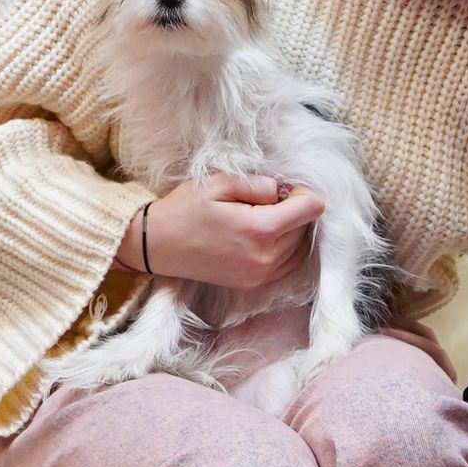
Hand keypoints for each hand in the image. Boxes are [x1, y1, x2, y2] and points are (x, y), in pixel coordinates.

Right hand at [114, 172, 323, 288]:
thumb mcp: (218, 182)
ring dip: (289, 230)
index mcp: (260, 230)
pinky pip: (287, 264)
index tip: (283, 189)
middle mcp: (265, 257)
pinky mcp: (253, 284)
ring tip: (260, 218)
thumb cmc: (184, 209)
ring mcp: (260, 275)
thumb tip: (281, 191)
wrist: (156, 246)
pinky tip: (261, 236)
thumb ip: (257, 184)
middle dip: (293, 211)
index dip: (303, 193)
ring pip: (299, 247)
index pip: (311, 209)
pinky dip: (284, 248)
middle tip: (264, 201)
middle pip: (306, 227)